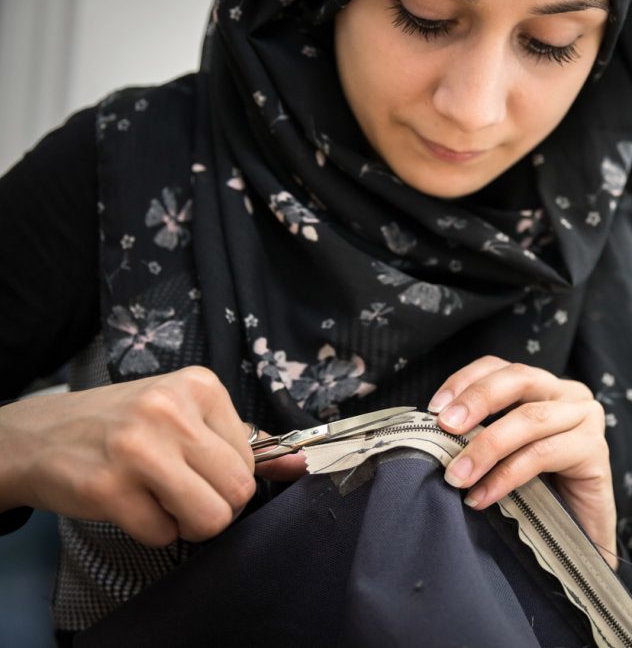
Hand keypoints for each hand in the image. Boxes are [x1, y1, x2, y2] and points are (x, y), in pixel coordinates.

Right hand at [0, 366, 301, 545]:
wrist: (39, 436)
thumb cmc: (123, 426)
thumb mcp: (186, 414)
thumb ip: (245, 440)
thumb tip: (302, 462)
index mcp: (200, 386)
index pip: (252, 458)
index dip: (229, 476)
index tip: (198, 468)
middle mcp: (171, 411)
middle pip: (238, 490)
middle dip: (217, 505)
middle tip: (184, 492)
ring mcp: (138, 448)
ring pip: (210, 518)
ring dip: (190, 523)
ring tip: (161, 500)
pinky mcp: (109, 487)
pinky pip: (164, 535)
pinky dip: (153, 531)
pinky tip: (130, 504)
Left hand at [431, 356, 616, 569]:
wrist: (579, 538)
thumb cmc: (537, 493)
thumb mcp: (503, 454)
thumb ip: (480, 434)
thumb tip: (433, 431)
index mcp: (543, 387)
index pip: (500, 367)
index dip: (464, 382)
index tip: (434, 409)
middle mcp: (569, 394)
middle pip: (519, 378)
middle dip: (477, 400)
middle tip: (444, 428)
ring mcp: (587, 419)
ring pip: (529, 418)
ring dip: (486, 447)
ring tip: (457, 476)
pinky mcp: (596, 451)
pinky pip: (543, 454)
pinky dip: (507, 475)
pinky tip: (483, 496)